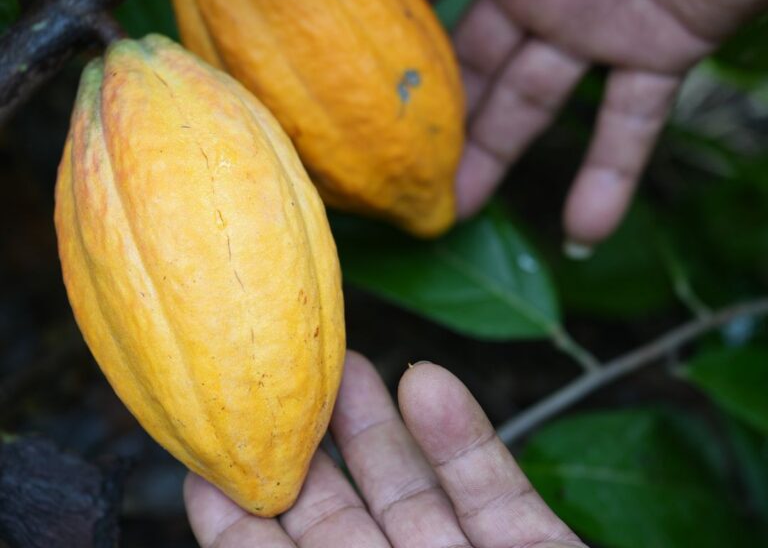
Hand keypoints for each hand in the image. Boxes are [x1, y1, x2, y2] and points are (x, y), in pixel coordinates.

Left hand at [185, 352, 583, 547]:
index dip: (242, 531)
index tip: (205, 463)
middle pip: (347, 526)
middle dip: (311, 454)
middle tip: (278, 383)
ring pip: (417, 493)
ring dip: (380, 426)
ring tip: (345, 365)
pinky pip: (497, 492)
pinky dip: (465, 438)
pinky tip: (428, 381)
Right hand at [398, 0, 767, 246]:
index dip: (389, 13)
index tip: (344, 66)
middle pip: (471, 60)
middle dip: (435, 113)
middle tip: (396, 170)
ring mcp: (596, 20)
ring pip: (532, 101)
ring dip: (496, 156)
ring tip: (458, 213)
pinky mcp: (661, 47)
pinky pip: (629, 121)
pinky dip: (609, 174)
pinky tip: (582, 229)